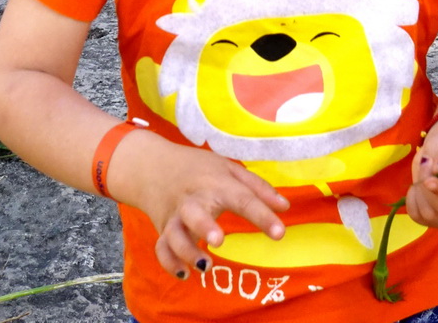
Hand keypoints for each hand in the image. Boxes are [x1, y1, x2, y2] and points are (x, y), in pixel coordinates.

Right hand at [110, 131, 288, 278]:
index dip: (261, 215)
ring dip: (187, 250)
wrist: (152, 164)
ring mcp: (175, 215)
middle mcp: (193, 199)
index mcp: (215, 183)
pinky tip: (185, 274)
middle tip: (219, 240)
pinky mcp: (162, 228)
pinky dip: (169, 262)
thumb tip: (285, 207)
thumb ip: (257, 188)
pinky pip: (161, 248)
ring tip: (205, 266)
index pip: (242, 198)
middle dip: (205, 226)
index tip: (280, 233)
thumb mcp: (229, 169)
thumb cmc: (199, 168)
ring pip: (175, 234)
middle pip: (196, 212)